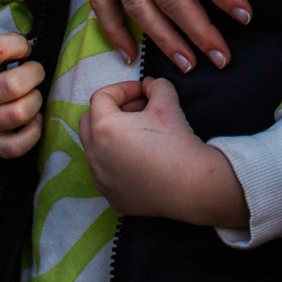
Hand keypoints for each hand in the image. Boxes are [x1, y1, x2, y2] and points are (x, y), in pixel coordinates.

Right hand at [0, 31, 44, 158]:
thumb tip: (37, 44)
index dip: (18, 44)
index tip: (23, 48)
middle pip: (13, 85)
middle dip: (35, 73)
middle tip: (33, 72)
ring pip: (20, 113)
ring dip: (35, 100)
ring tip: (31, 95)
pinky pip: (17, 147)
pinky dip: (34, 132)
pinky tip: (33, 119)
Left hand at [82, 77, 250, 227]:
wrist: (191, 187)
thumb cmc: (176, 144)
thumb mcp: (168, 103)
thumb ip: (156, 86)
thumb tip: (149, 85)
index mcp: (103, 128)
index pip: (101, 97)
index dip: (123, 88)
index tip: (143, 92)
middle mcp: (94, 154)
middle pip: (89, 121)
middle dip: (111, 110)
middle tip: (137, 109)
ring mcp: (100, 178)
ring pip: (96, 148)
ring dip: (112, 135)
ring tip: (140, 134)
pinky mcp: (110, 195)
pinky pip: (106, 171)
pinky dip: (117, 160)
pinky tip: (142, 160)